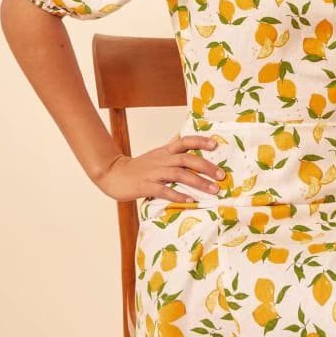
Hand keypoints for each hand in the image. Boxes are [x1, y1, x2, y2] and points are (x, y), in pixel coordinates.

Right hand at [94, 133, 224, 202]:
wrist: (114, 174)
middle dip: (206, 166)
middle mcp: (162, 159)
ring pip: (179, 174)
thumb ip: (173, 147)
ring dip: (197, 182)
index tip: (216, 144)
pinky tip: (189, 201)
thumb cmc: (140, 166)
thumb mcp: (158, 153)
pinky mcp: (145, 186)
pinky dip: (178, 195)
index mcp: (165, 151)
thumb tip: (187, 135)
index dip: (200, 141)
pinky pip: (163, 190)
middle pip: (187, 158)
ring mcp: (153, 172)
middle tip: (221, 176)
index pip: (185, 141)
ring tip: (212, 190)